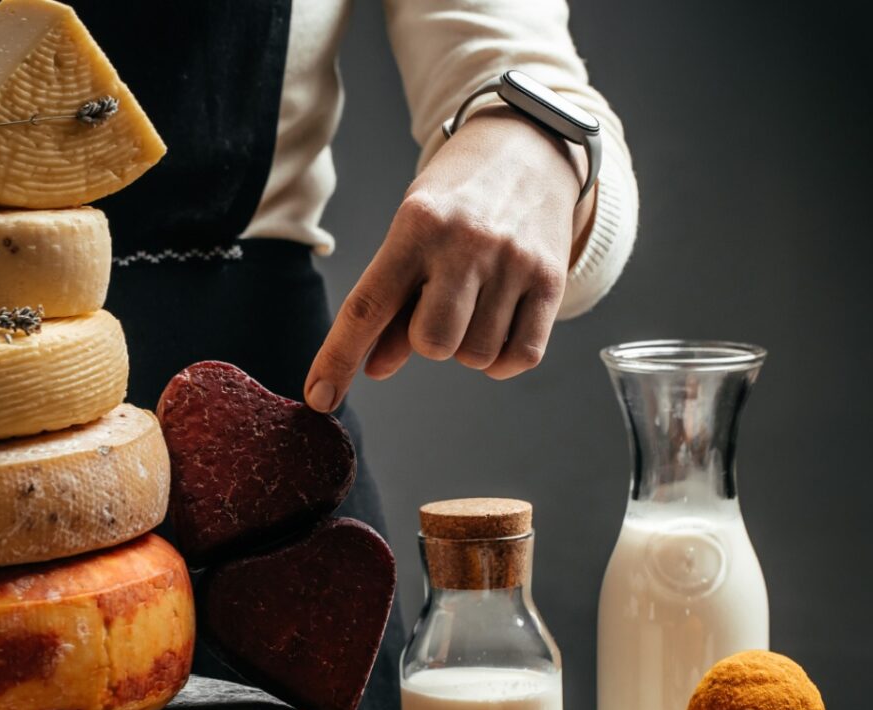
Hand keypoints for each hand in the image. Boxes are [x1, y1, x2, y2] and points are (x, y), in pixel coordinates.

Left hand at [304, 107, 597, 411]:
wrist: (528, 148)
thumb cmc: (455, 199)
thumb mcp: (410, 234)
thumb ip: (392, 302)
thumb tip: (374, 369)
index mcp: (416, 227)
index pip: (368, 307)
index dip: (339, 357)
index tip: (320, 397)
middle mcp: (467, 243)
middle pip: (433, 344)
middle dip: (429, 342)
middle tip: (440, 303)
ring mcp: (514, 261)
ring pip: (476, 355)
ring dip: (467, 346)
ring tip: (475, 301)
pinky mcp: (552, 279)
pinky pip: (521, 356)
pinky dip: (503, 357)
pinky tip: (499, 323)